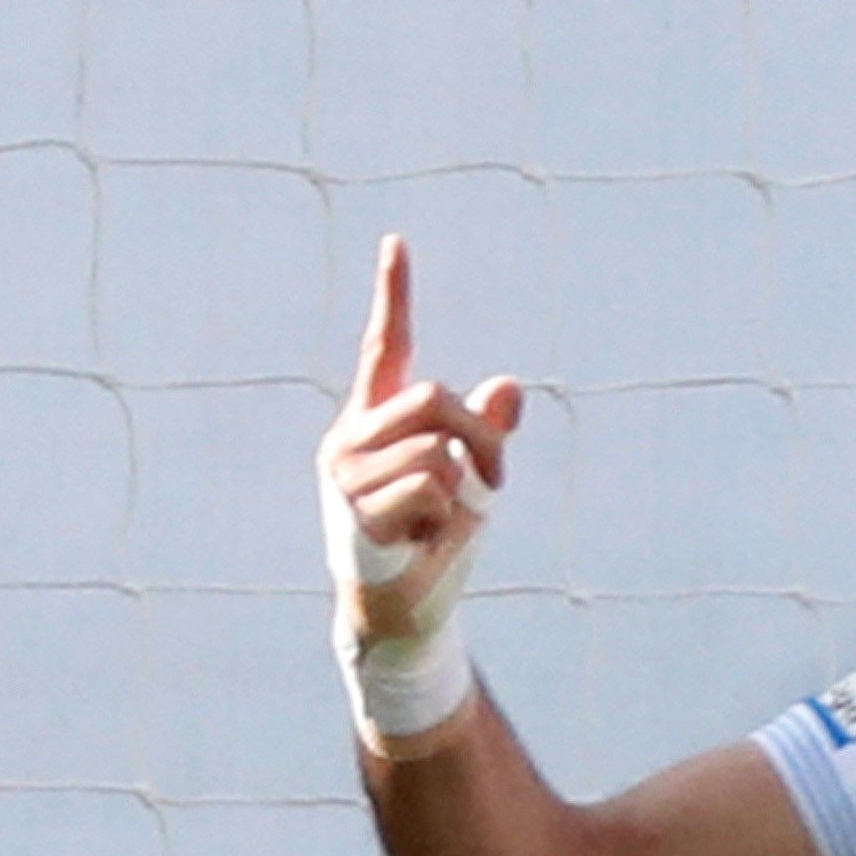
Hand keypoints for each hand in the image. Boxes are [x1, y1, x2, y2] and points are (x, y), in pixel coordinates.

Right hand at [320, 239, 522, 737]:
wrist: (404, 613)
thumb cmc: (433, 545)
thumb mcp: (473, 481)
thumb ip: (485, 433)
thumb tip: (509, 385)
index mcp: (376, 421)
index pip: (387, 346)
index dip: (394, 295)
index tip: (397, 242)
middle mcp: (351, 437)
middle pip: (434, 397)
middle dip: (481, 439)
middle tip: (494, 484)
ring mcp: (345, 472)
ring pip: (438, 445)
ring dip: (466, 487)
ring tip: (443, 522)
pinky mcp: (353, 507)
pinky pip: (430, 483)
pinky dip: (447, 514)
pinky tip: (420, 540)